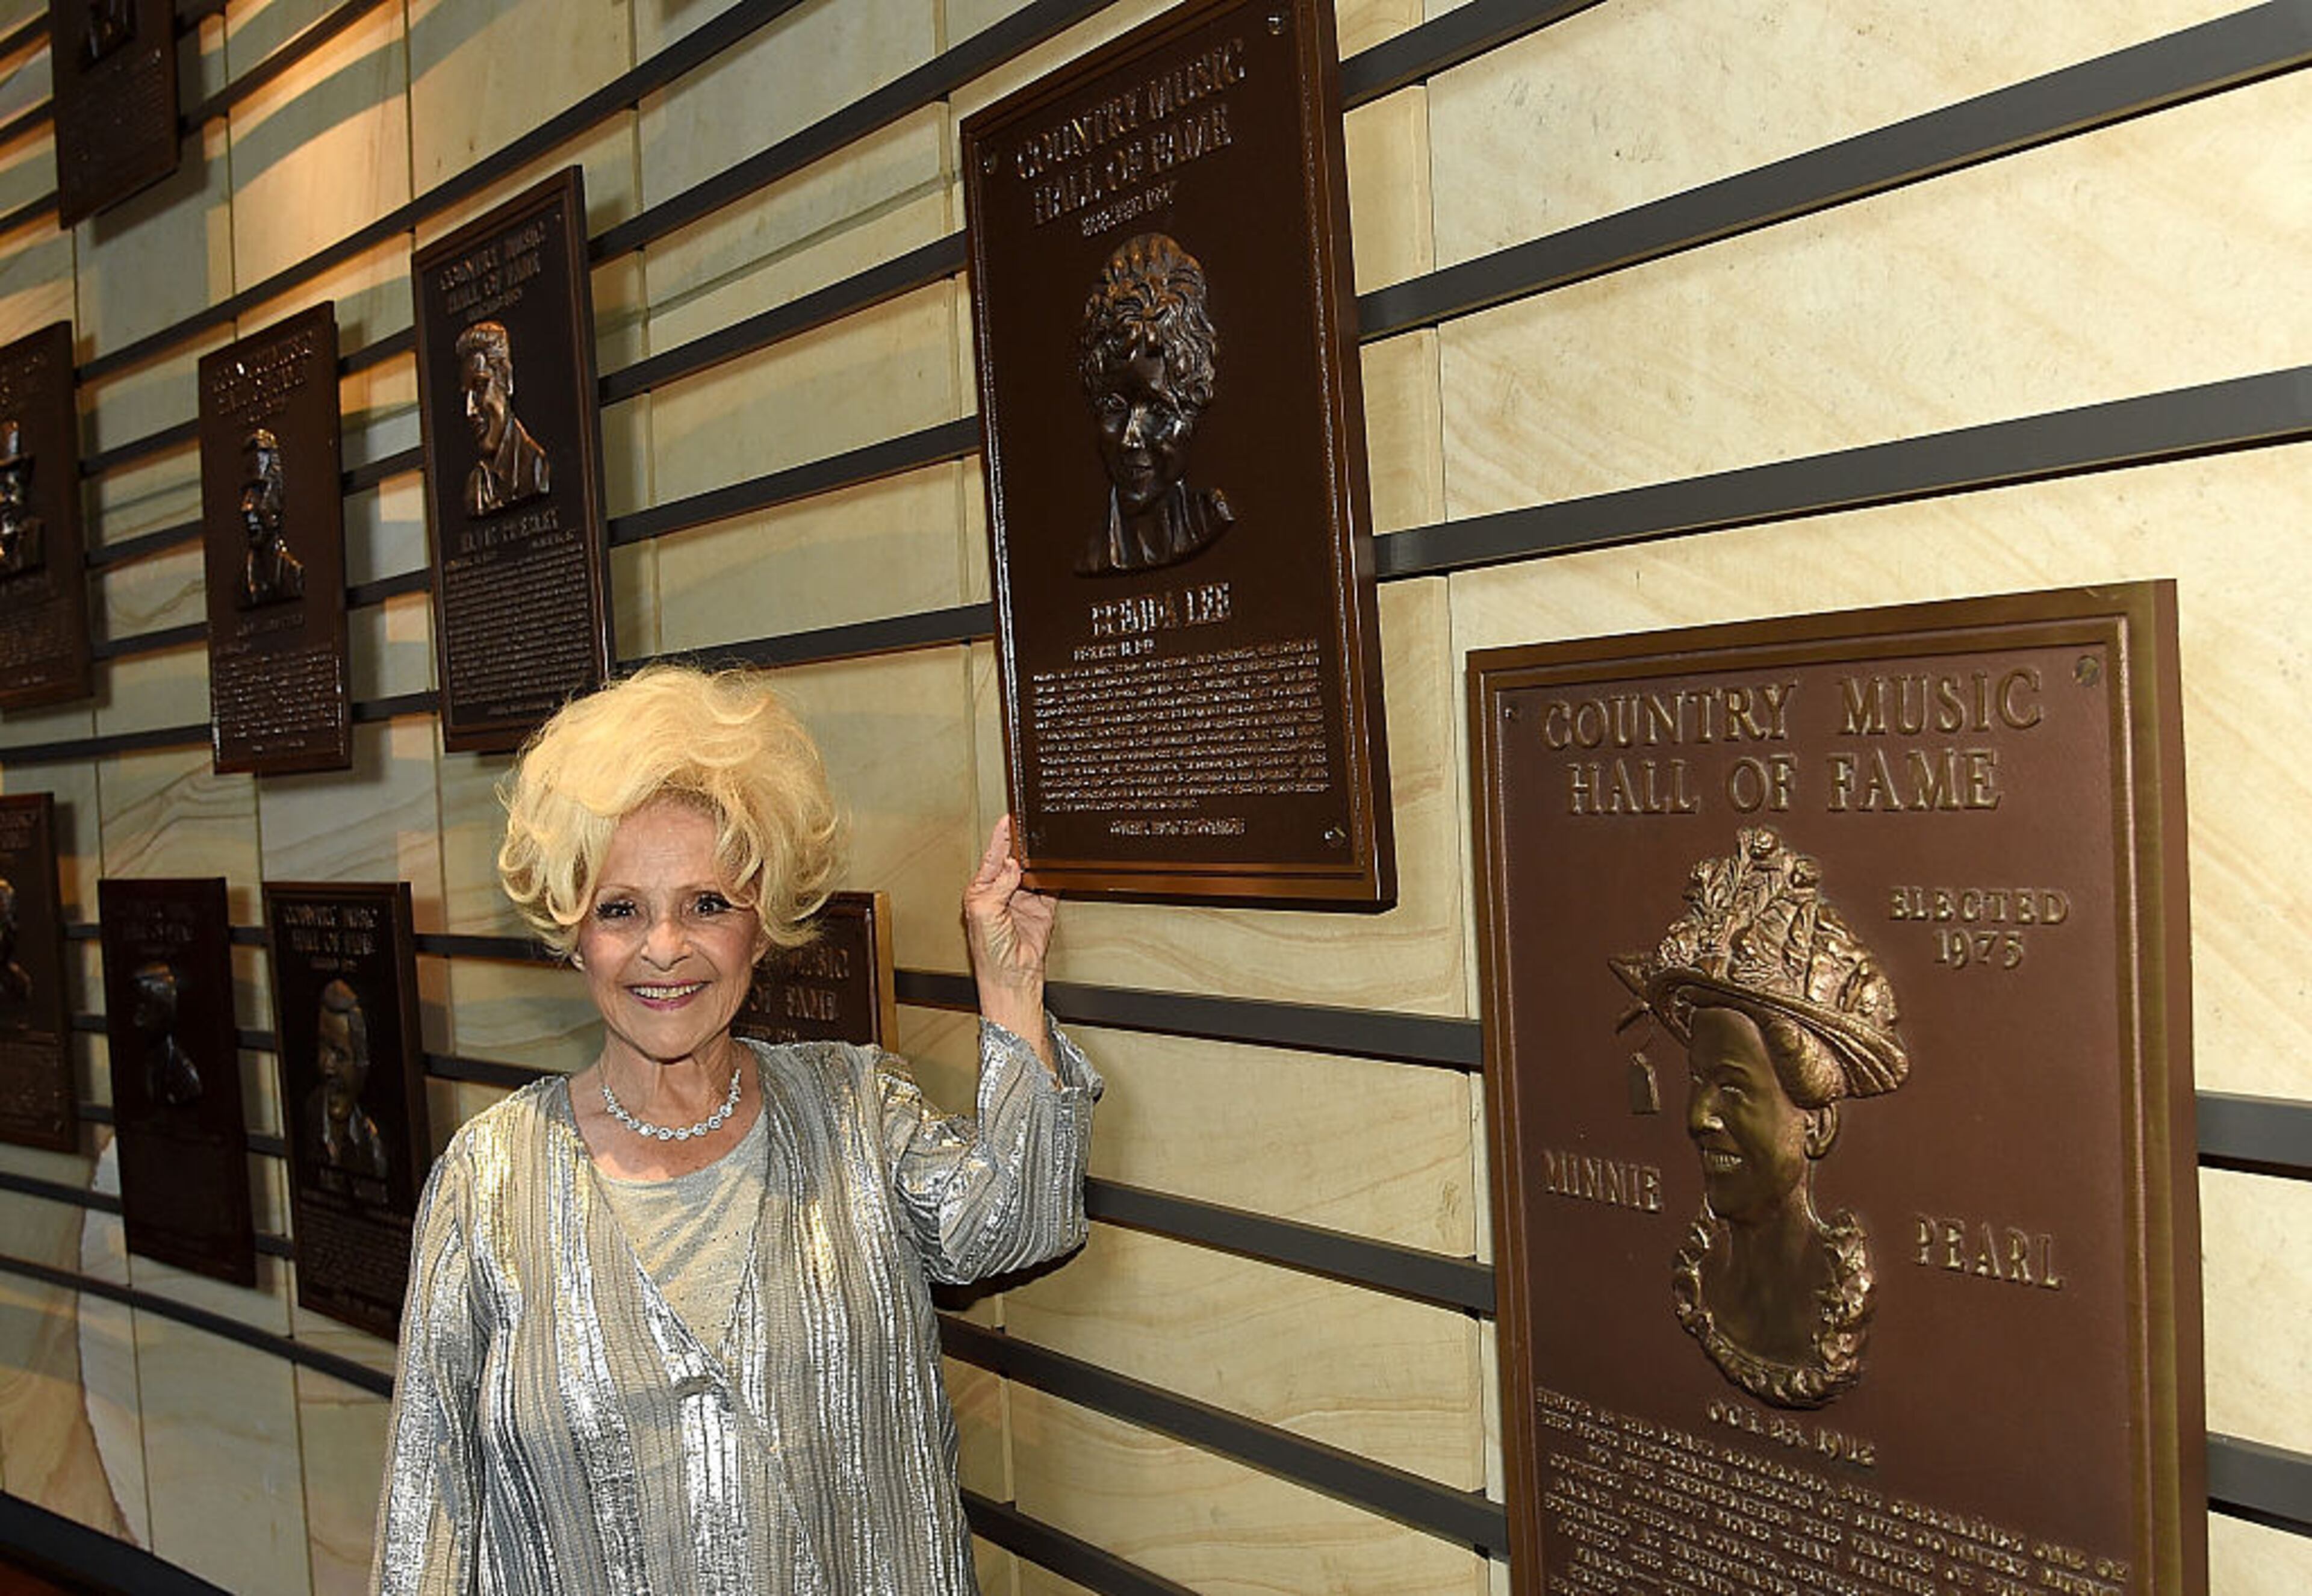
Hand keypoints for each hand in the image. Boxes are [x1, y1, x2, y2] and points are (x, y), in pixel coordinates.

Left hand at [963, 815, 1056, 1068]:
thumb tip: (1012, 863)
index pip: (992, 858)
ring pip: (1032, 871)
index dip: (1000, 838)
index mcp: (981, 891)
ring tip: (1043, 844)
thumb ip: (999, 883)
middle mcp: (1001, 893)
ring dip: (1037, 860)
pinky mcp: (1042, 909)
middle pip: (1013, 861)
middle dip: (1020, 845)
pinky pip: (1050, 887)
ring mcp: (1022, 900)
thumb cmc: (989, 953)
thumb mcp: (984, 911)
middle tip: (1030, 827)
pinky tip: (1056, 866)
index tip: (1007, 819)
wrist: (1013, 977)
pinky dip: (1054, 877)